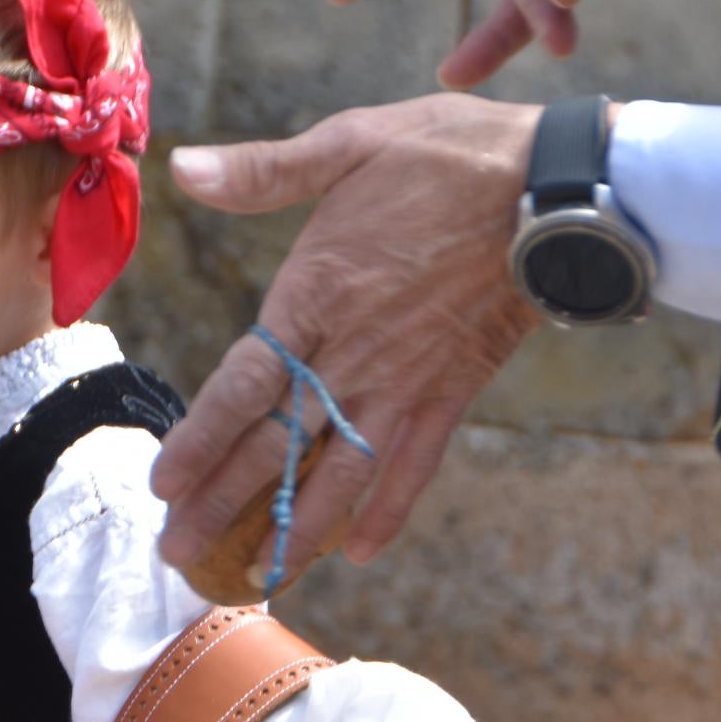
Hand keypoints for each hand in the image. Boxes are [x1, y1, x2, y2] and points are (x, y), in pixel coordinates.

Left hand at [155, 95, 539, 569]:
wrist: (555, 189)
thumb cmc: (449, 156)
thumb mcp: (350, 143)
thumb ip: (264, 171)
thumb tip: (187, 167)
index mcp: (316, 296)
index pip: (242, 388)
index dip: (201, 443)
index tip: (165, 486)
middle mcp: (354, 355)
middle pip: (277, 449)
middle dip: (224, 508)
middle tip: (179, 557)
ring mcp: (404, 384)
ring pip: (339, 476)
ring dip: (294, 532)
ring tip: (254, 578)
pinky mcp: (451, 394)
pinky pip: (414, 468)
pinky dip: (387, 512)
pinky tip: (358, 553)